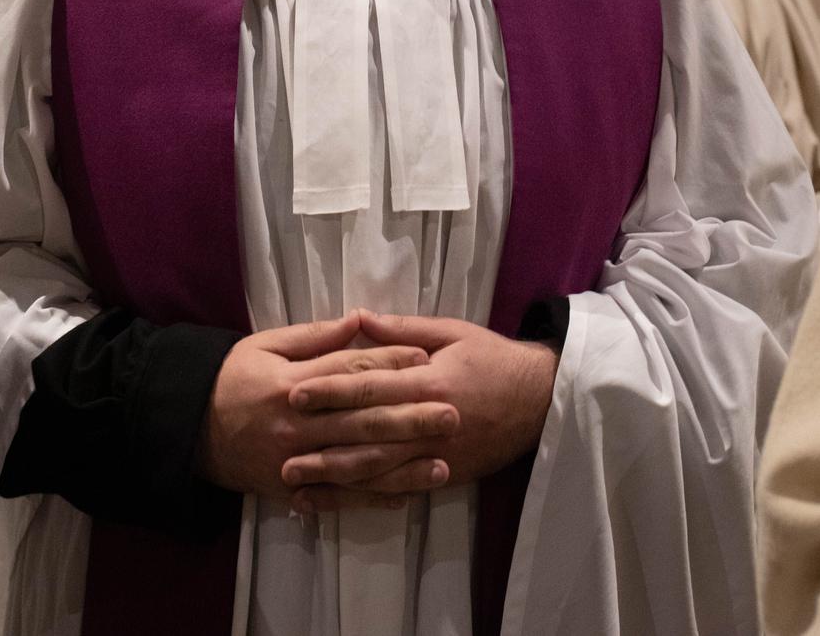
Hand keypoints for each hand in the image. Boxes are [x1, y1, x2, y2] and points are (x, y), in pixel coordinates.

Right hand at [198, 312, 460, 499]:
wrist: (187, 428)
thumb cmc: (232, 378)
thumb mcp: (265, 345)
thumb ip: (315, 336)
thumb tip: (360, 318)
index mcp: (292, 383)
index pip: (351, 371)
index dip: (391, 364)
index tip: (427, 358)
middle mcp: (296, 424)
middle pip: (362, 421)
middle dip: (411, 418)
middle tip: (452, 414)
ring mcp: (293, 462)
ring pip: (356, 464)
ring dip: (402, 466)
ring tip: (442, 463)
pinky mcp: (290, 491)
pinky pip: (337, 498)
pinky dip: (372, 499)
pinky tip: (406, 497)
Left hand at [281, 313, 558, 512]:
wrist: (539, 401)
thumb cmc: (493, 358)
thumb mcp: (452, 331)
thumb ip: (403, 330)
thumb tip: (358, 318)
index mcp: (429, 381)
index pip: (371, 387)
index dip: (331, 391)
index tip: (294, 393)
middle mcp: (429, 423)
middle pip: (367, 434)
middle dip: (322, 441)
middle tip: (280, 447)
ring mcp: (435, 456)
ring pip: (377, 470)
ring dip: (334, 477)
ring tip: (294, 481)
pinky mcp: (441, 477)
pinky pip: (396, 491)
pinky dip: (362, 499)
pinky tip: (332, 501)